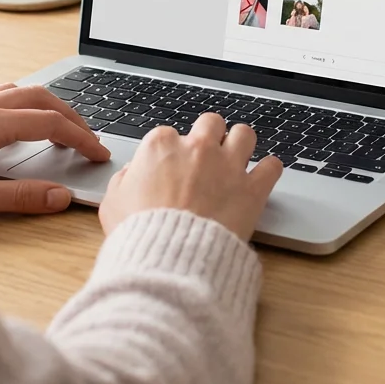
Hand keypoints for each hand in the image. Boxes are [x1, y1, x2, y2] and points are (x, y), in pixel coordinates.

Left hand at [0, 83, 110, 221]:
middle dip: (72, 116)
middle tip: (90, 138)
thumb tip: (60, 196)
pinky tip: (23, 121)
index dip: (80, 138)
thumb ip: (20, 197)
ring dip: (48, 105)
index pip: (49, 123)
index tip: (98, 154)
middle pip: (40, 97)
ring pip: (20, 92)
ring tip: (64, 127)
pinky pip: (0, 95)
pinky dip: (24, 103)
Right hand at [99, 113, 283, 240]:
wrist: (169, 259)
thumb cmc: (139, 233)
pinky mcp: (252, 189)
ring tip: (238, 158)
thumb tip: (131, 176)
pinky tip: (263, 176)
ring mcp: (227, 166)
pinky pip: (272, 166)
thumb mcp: (112, 204)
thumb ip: (125, 181)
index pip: (169, 134)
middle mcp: (198, 148)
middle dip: (209, 137)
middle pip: (210, 124)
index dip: (171, 152)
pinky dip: (269, 170)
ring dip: (241, 144)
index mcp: (161, 146)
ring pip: (244, 134)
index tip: (172, 166)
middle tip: (207, 156)